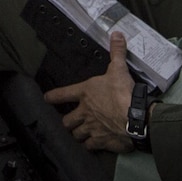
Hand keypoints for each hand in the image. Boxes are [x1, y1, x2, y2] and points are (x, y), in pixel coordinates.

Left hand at [43, 31, 136, 153]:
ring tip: (80, 133)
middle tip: (71, 121)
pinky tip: (93, 144)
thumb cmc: (123, 92)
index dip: (53, 96)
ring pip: (76, 135)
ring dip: (77, 134)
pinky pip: (90, 146)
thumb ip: (116, 52)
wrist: (134, 118)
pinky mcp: (101, 142)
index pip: (62, 94)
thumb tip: (116, 33)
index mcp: (85, 93)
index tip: (47, 98)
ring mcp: (91, 129)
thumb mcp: (119, 69)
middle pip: (67, 121)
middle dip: (68, 121)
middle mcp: (84, 112)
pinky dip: (90, 145)